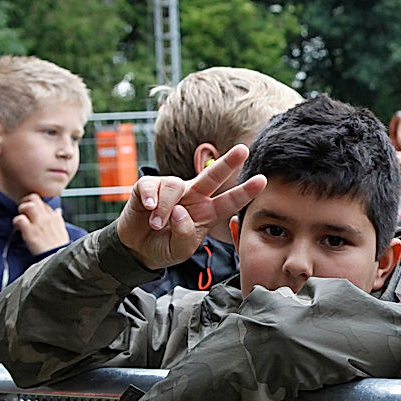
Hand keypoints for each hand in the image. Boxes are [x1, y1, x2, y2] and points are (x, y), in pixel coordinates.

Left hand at [13, 193, 69, 253]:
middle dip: (26, 202)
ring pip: (27, 206)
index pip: (43, 203)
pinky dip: (16, 222)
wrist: (57, 257)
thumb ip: (58, 219)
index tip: (33, 211)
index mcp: (55, 217)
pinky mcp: (30, 231)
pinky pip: (19, 219)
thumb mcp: (62, 230)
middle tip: (23, 210)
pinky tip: (18, 227)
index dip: (36, 205)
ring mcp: (39, 224)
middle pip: (35, 199)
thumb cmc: (59, 247)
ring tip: (21, 218)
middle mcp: (47, 218)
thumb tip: (57, 211)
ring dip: (21, 210)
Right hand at [117, 143, 265, 270]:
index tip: (263, 180)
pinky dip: (151, 198)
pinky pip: (152, 185)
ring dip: (164, 207)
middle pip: (213, 175)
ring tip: (157, 225)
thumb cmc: (164, 247)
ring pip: (175, 185)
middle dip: (228, 162)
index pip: (230, 201)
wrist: (137, 249)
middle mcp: (194, 196)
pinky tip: (148, 208)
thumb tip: (179, 211)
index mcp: (207, 212)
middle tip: (244, 149)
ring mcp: (173, 190)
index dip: (245, 191)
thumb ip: (184, 235)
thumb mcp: (179, 250)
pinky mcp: (149, 186)